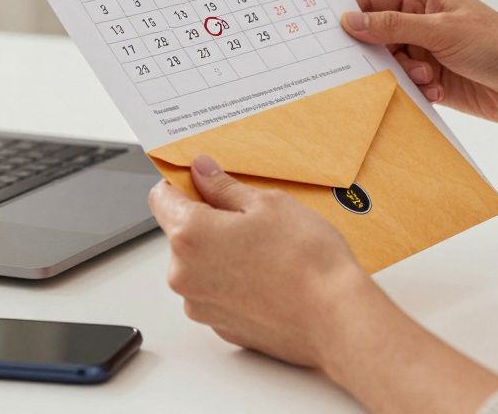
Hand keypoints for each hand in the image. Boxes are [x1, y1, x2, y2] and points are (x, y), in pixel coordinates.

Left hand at [148, 156, 372, 367]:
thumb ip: (224, 187)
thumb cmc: (306, 260)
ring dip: (221, 254)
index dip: (183, 184)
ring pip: (199, 265)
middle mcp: (183, 274)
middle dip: (209, 222)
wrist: (335, 319)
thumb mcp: (268, 204)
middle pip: (182, 234)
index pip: (162, 197)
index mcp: (189, 235)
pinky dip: (233, 282)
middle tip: (253, 219)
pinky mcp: (219, 326)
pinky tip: (268, 277)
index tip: (205, 182)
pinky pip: (216, 292)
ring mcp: (199, 305)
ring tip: (266, 252)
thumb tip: (202, 171)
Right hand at [343, 0, 497, 126]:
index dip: (350, 14)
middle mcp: (420, 20)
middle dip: (377, 52)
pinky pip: (404, 85)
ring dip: (402, 74)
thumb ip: (392, 26)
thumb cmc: (497, 45)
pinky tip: (438, 90)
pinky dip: (415, 89)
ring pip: (387, 64)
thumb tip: (348, 21)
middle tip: (383, 63)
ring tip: (427, 76)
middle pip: (374, 35)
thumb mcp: (441, 30)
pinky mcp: (431, 79)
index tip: (332, 33)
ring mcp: (425, 50)